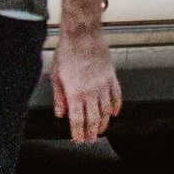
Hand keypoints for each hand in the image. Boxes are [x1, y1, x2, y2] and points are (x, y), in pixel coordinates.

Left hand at [51, 28, 122, 143]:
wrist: (83, 33)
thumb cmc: (67, 51)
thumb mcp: (56, 75)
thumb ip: (59, 97)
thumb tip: (60, 113)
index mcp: (75, 93)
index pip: (78, 121)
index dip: (78, 133)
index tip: (78, 139)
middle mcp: (91, 92)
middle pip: (94, 120)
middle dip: (92, 133)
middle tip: (90, 139)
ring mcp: (103, 84)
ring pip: (106, 111)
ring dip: (104, 123)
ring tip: (100, 129)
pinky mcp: (111, 76)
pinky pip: (117, 95)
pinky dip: (117, 106)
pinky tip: (114, 112)